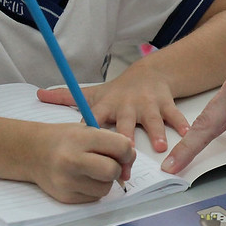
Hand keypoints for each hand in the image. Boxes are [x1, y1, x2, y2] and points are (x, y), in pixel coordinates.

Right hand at [30, 122, 135, 202]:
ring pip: (105, 188)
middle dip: (117, 168)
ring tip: (92, 170)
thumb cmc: (65, 139)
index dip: (127, 152)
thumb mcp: (87, 130)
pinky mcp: (65, 197)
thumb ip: (111, 142)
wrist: (32, 152)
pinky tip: (83, 178)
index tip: (124, 152)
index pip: (120, 146)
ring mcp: (67, 181)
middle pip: (112, 171)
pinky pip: (94, 198)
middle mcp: (71, 160)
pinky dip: (94, 189)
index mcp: (80, 137)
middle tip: (110, 163)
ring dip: (105, 181)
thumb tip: (130, 162)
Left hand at [37, 66, 188, 152]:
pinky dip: (181, 124)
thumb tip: (38, 95)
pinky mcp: (166, 104)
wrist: (149, 74)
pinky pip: (174, 115)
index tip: (88, 146)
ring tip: (159, 147)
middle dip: (126, 138)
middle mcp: (128, 105)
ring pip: (152, 119)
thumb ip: (66, 97)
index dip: (92, 132)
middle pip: (126, 123)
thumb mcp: (93, 93)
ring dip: (156, 132)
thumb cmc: (118, 91)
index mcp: (109, 106)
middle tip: (125, 152)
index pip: (97, 119)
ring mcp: (148, 104)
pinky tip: (186, 134)